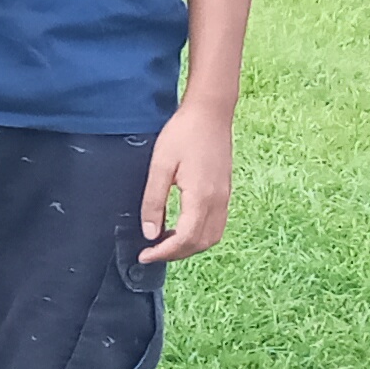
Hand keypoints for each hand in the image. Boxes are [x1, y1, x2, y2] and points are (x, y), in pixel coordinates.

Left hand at [140, 96, 232, 263]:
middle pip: (202, 243)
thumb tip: (150, 233)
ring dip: (190, 246)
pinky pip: (217, 224)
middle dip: (177, 253)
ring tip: (164, 242)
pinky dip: (199, 234)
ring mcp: (225, 197)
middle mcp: (218, 201)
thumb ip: (153, 201)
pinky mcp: (225, 191)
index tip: (144, 256)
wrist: (210, 113)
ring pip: (213, 236)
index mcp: (201, 196)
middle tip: (151, 252)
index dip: (165, 252)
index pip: (186, 239)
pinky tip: (180, 227)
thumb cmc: (182, 134)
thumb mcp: (159, 166)